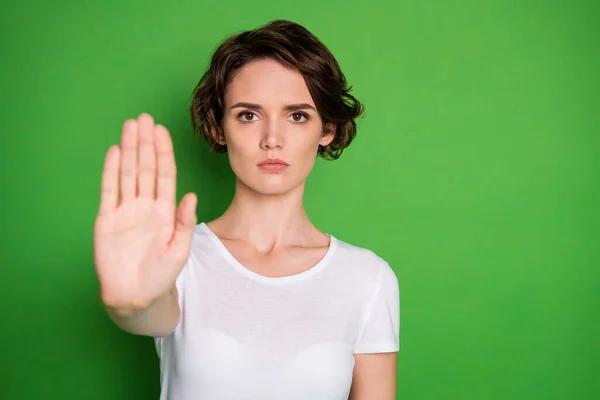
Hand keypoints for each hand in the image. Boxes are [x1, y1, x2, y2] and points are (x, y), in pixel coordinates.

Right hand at [93, 113, 196, 309]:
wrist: (136, 296)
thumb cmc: (161, 275)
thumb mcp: (179, 249)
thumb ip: (184, 222)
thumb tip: (192, 195)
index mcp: (165, 211)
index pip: (165, 174)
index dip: (163, 153)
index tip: (162, 132)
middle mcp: (145, 205)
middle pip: (145, 167)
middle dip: (145, 143)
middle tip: (145, 118)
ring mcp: (125, 210)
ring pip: (127, 173)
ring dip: (128, 150)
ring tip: (130, 127)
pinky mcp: (107, 219)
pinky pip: (109, 191)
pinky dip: (110, 171)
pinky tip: (113, 152)